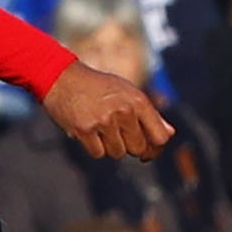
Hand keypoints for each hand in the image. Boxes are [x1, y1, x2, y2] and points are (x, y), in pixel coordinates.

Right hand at [43, 62, 171, 159]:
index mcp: (138, 100)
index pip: (160, 136)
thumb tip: (169, 134)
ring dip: (110, 146)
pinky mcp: (84, 130)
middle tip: (117, 133)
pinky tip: (89, 131)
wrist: (61, 78)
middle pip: (138, 148)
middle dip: (129, 145)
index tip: (148, 150)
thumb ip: (149, 114)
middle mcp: (123, 110)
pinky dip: (94, 147)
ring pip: (117, 153)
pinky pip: (98, 154)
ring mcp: (104, 121)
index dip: (155, 148)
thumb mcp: (127, 92)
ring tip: (101, 128)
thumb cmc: (98, 87)